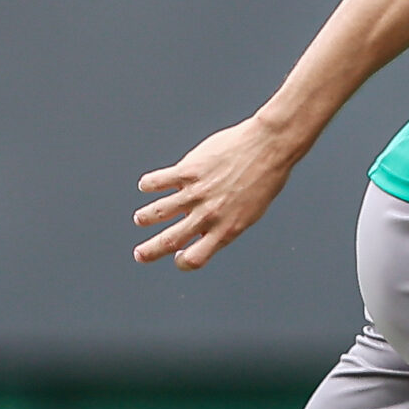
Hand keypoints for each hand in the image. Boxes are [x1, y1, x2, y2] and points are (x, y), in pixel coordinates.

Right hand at [132, 116, 299, 269]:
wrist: (269, 147)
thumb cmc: (264, 178)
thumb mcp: (250, 211)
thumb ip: (225, 222)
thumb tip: (205, 229)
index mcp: (226, 229)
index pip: (196, 258)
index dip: (183, 261)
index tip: (178, 256)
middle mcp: (209, 215)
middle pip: (171, 241)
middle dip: (150, 251)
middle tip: (140, 255)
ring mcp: (196, 193)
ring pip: (159, 212)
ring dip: (147, 217)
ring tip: (141, 218)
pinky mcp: (188, 171)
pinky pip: (158, 182)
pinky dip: (148, 185)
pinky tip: (147, 186)